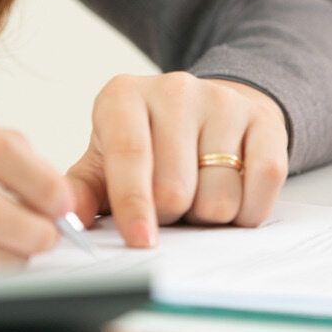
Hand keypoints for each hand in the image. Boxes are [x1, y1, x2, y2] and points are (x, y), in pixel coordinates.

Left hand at [67, 73, 288, 246]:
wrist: (210, 112)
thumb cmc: (152, 147)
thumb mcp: (107, 163)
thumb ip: (83, 191)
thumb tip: (67, 218)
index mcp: (124, 97)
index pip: (130, 155)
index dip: (134, 205)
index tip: (141, 241)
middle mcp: (175, 89)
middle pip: (176, 187)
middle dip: (174, 216)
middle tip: (173, 208)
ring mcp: (224, 101)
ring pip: (221, 194)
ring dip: (211, 215)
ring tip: (202, 197)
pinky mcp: (263, 119)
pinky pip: (265, 180)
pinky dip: (250, 208)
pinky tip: (237, 198)